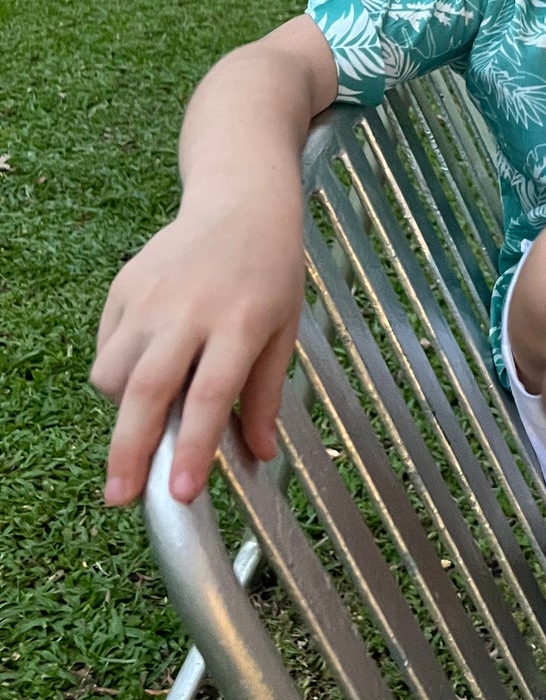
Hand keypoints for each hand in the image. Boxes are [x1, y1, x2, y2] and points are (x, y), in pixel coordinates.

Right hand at [91, 196, 304, 506]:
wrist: (239, 202)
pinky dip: (116, 377)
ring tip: (145, 420)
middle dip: (131, 451)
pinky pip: (106, 349)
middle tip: (121, 497)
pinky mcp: (123, 288)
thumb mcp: (284, 329)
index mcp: (240, 321)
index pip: (211, 395)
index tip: (182, 493)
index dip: (195, 448)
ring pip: (114, 372)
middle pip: (148, 390)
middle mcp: (188, 310)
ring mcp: (149, 297)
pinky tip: (143, 375)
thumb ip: (266, 395)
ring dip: (123, 411)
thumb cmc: (270, 271)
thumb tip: (259, 457)